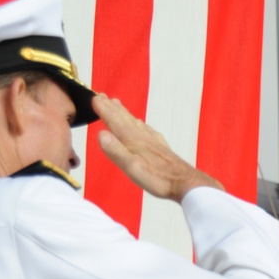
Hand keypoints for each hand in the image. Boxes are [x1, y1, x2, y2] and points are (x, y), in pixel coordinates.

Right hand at [92, 94, 222, 200]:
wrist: (185, 182)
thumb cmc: (158, 179)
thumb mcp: (132, 168)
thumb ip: (116, 151)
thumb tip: (101, 134)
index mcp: (133, 141)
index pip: (115, 122)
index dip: (104, 109)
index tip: (93, 97)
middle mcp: (143, 138)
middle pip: (124, 119)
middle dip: (112, 107)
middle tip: (101, 95)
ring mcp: (153, 142)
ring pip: (135, 123)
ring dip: (124, 113)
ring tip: (117, 104)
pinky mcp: (161, 148)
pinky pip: (147, 131)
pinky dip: (140, 124)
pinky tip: (141, 125)